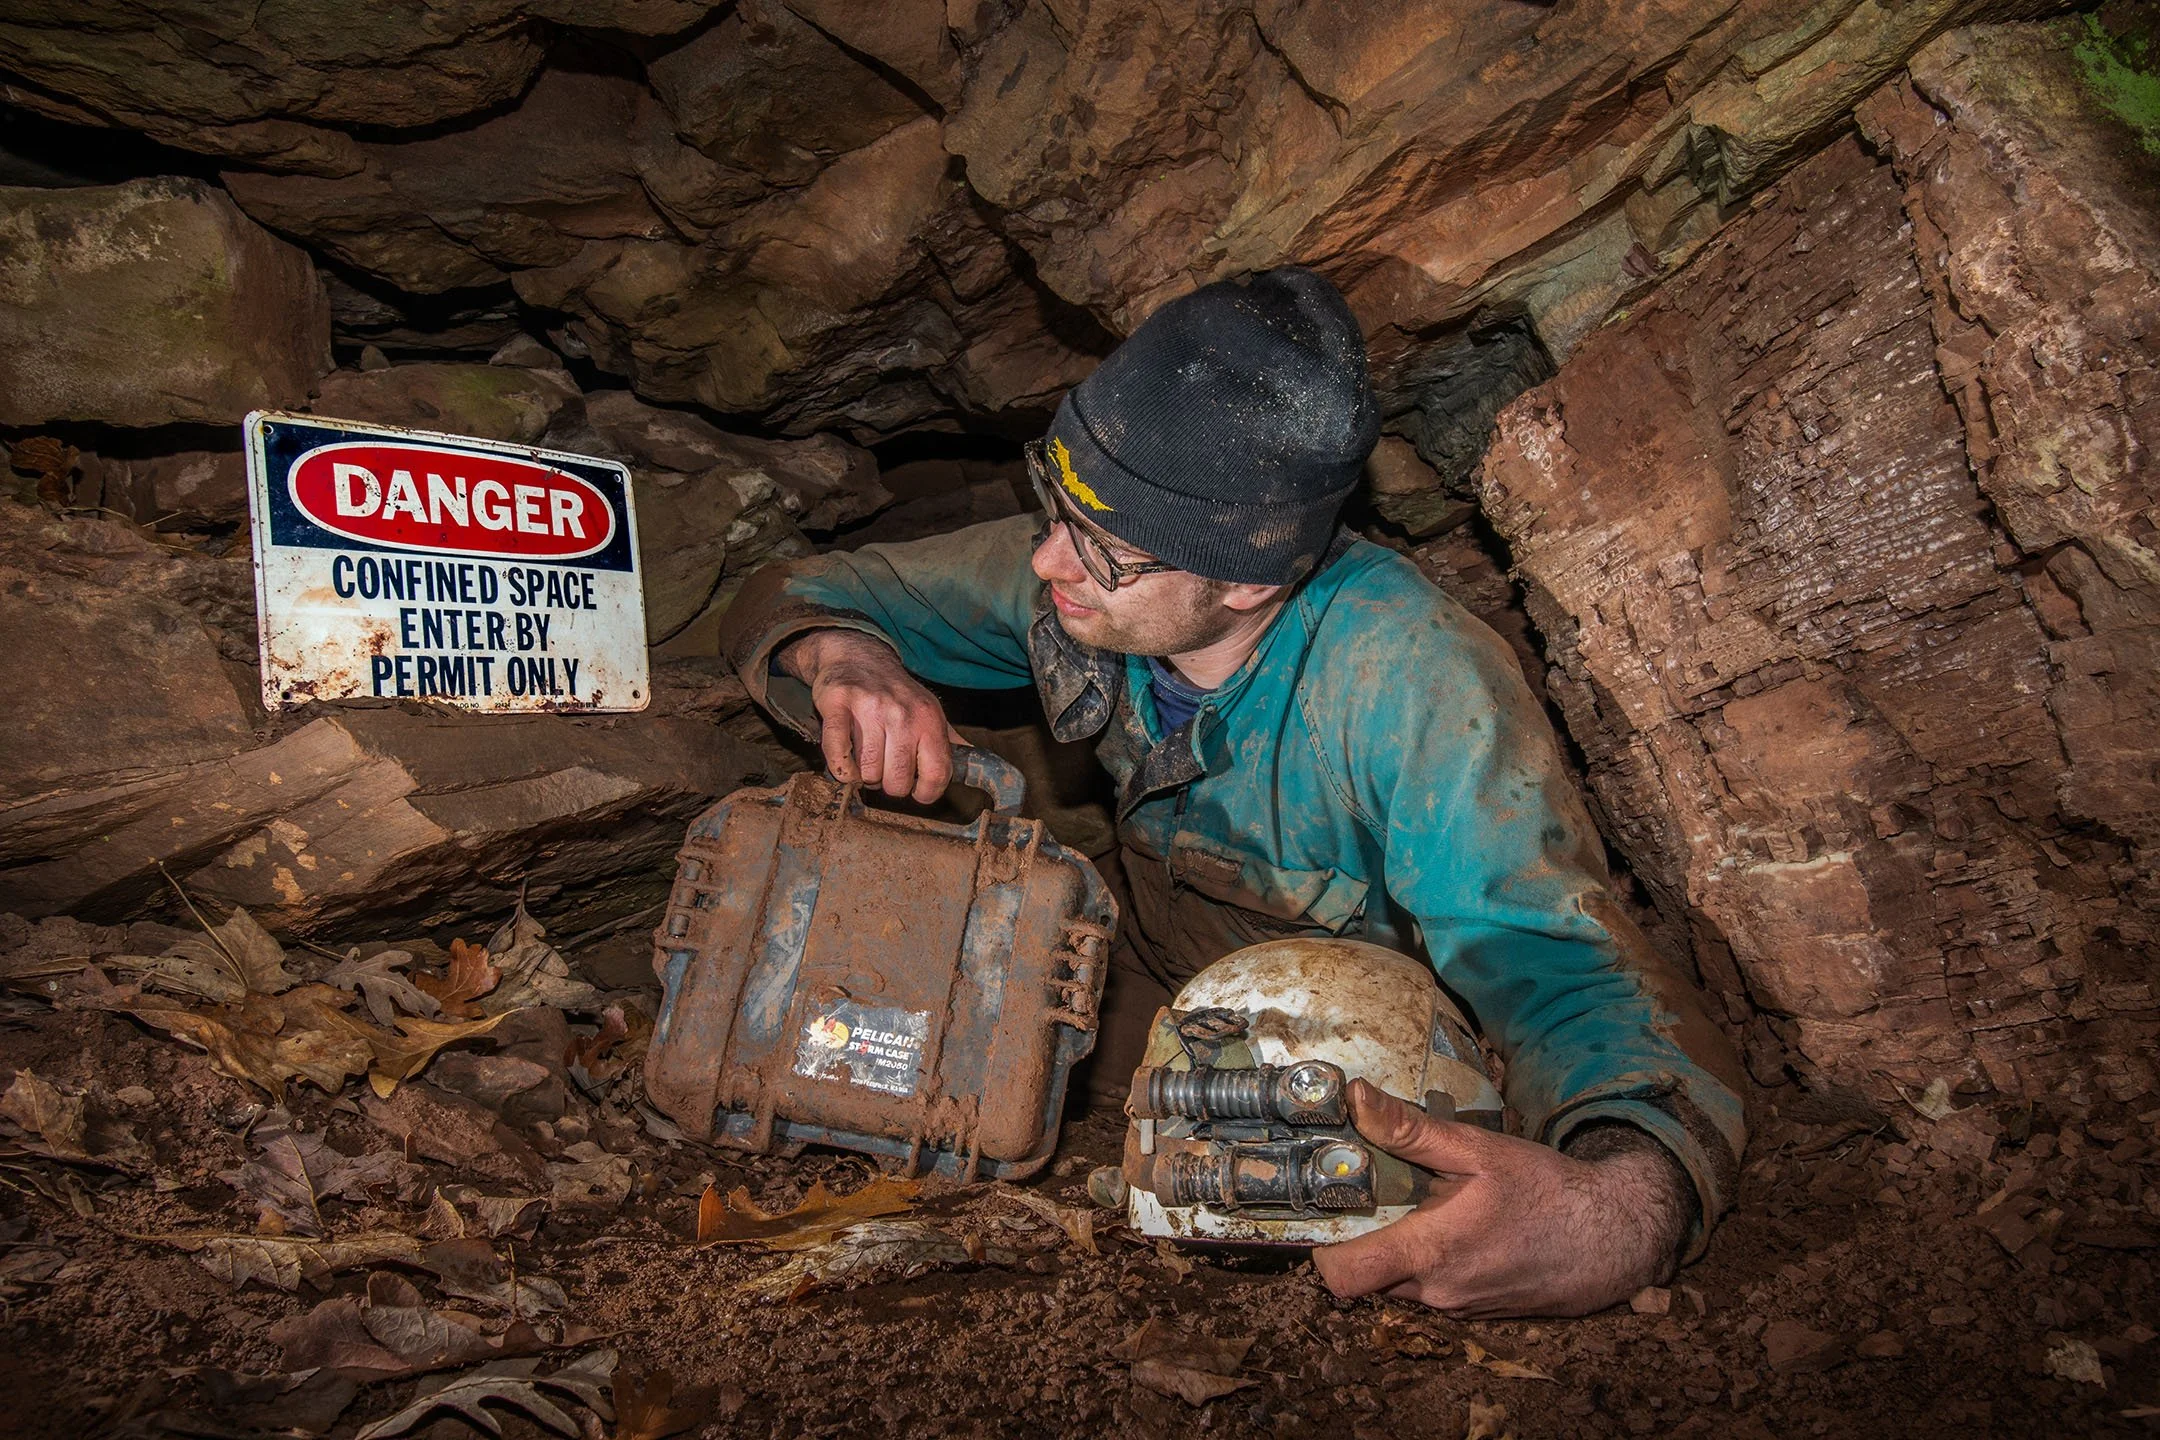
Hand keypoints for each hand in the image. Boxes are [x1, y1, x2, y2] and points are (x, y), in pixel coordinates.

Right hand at [778, 629, 962, 803]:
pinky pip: (838, 756)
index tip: (916, 792)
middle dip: (889, 785)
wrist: (858, 657)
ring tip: (866, 759)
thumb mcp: (929, 712)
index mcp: (929, 719)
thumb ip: (949, 741)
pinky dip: (842, 769)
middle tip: (885, 770)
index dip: (926, 793)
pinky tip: (846, 761)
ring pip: (867, 773)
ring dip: (864, 775)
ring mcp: (869, 708)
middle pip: (897, 781)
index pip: (937, 774)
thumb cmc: (896, 694)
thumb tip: (976, 762)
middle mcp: (902, 713)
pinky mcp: (837, 704)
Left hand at [1311, 1081, 1688, 1317]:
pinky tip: (1462, 1228)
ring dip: (1404, 1250)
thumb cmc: (1547, 1191)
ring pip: (1403, 1283)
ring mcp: (1459, 1307)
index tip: (1327, 1216)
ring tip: (1429, 1206)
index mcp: (1429, 1253)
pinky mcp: (1479, 1310)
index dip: (1322, 1251)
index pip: (1341, 1278)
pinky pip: (1436, 1290)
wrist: (1613, 1238)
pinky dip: (1435, 1263)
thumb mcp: (1478, 1149)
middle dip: (1368, 1239)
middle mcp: (1438, 1292)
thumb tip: (1356, 1099)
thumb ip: (1411, 1129)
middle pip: (1369, 1277)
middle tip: (1383, 1196)